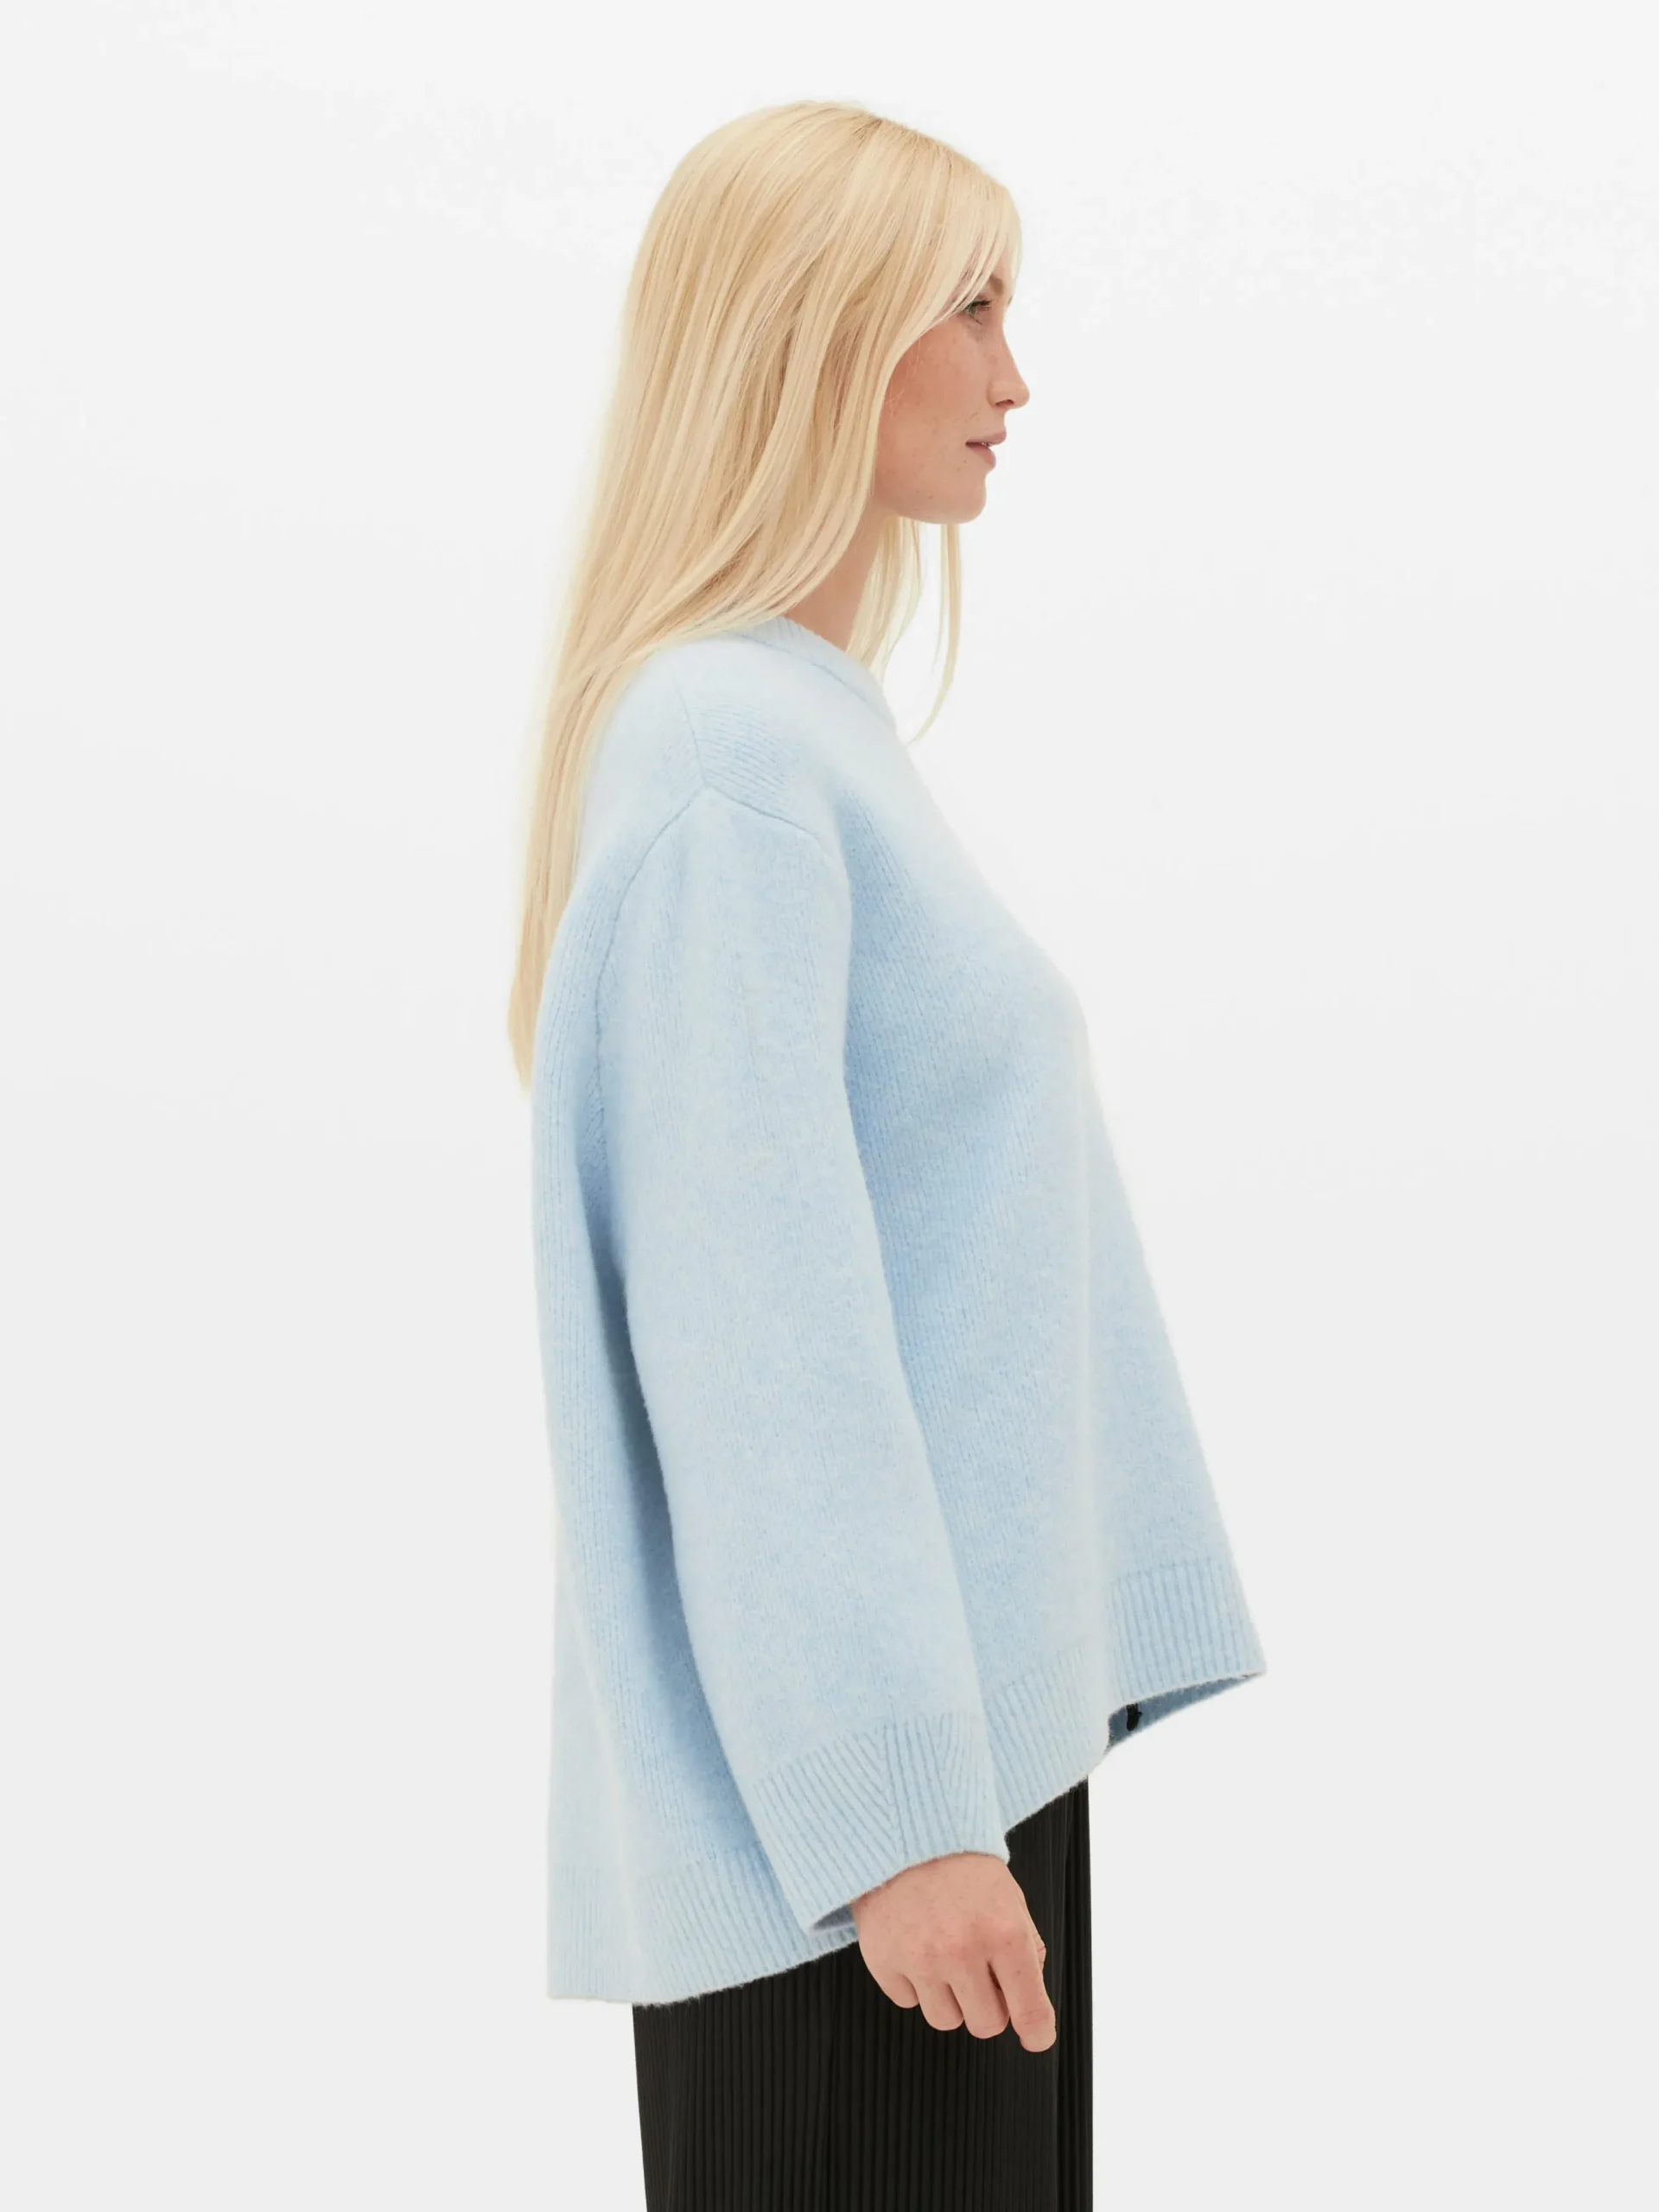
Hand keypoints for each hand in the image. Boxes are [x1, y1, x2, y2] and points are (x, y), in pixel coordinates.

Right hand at [849, 1851, 1055, 2051]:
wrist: (903, 1829)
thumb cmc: (961, 1863)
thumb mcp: (1009, 1897)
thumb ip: (1026, 1948)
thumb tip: (1027, 2001)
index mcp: (1004, 1933)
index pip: (1030, 2011)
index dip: (1037, 2032)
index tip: (1036, 2037)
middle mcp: (962, 1951)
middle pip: (986, 2024)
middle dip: (988, 2005)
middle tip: (980, 1974)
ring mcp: (919, 1959)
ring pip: (945, 2019)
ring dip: (949, 1996)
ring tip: (943, 1954)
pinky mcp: (883, 1960)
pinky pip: (907, 2000)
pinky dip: (913, 1981)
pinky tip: (915, 1945)